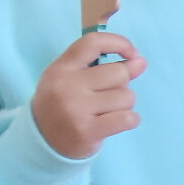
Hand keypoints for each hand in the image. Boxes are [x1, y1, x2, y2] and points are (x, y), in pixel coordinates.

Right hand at [31, 34, 146, 159]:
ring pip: (127, 97)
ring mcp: (75, 109)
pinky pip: (128, 118)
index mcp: (61, 68)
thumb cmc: (64, 105)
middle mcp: (66, 86)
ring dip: (124, 105)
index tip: (132, 54)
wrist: (42, 142)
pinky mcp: (87, 131)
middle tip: (107, 98)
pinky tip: (114, 123)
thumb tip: (140, 61)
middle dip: (122, 85)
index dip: (119, 43)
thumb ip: (107, 67)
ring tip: (105, 113)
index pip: (93, 42)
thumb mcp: (75, 80)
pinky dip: (129, 120)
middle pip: (119, 73)